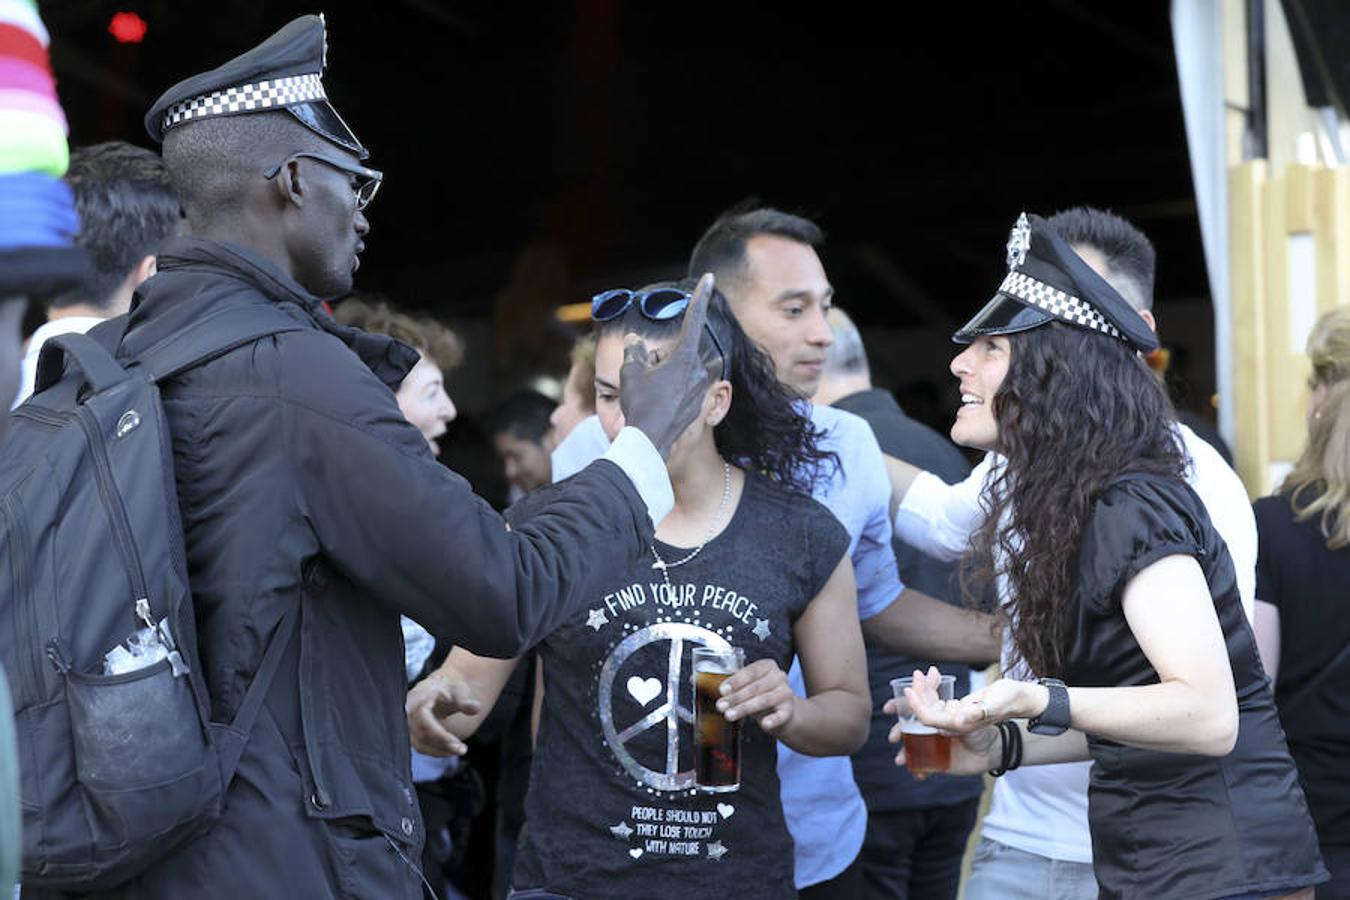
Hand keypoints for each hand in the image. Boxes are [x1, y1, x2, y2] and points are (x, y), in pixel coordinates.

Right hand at [405, 672, 481, 756]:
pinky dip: (438, 751)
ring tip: (461, 750)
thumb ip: (465, 700)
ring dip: (441, 750)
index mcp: (418, 697)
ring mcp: (408, 725)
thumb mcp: (459, 690)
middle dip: (443, 744)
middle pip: (422, 734)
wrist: (441, 692)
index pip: (423, 719)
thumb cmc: (450, 690)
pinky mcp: (412, 735)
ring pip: (421, 744)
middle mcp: (408, 712)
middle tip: (463, 750)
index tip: (456, 741)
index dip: (438, 733)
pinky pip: (422, 748)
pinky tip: (452, 750)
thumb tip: (475, 708)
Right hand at [619, 273, 715, 458]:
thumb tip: (635, 340)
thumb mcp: (630, 373)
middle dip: (662, 358)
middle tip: (647, 375)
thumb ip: (634, 351)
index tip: (710, 278)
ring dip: (666, 374)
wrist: (650, 442)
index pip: (694, 319)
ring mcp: (701, 387)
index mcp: (685, 357)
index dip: (701, 296)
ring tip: (651, 393)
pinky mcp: (699, 402)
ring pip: (682, 369)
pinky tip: (658, 405)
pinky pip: (684, 386)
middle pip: (680, 351)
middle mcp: (698, 370)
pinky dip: (670, 389)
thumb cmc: (640, 405)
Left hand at [716, 658, 797, 735]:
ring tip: (729, 715)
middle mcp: (779, 676)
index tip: (722, 690)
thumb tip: (723, 691)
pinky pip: (780, 716)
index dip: (735, 681)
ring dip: (744, 708)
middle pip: (755, 687)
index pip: (751, 671)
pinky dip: (772, 720)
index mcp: (768, 666)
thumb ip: (737, 686)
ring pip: (764, 700)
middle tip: (721, 706)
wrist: (781, 711)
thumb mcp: (748, 686)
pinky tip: (764, 724)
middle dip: (735, 697)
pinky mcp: (789, 710)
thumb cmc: (760, 694)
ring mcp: (785, 693)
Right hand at [885, 716, 1001, 775]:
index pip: (916, 705)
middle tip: (894, 737)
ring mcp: (932, 745)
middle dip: (898, 730)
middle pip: (908, 726)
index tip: (889, 707)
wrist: (992, 752)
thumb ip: (964, 718)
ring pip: (912, 747)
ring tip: (901, 760)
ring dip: (904, 753)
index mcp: (938, 714)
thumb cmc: (982, 730)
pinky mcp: (936, 762)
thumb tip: (958, 720)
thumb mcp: (973, 721)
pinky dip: (917, 770)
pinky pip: (922, 766)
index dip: (901, 704)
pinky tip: (918, 775)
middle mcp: (932, 728)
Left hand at [887, 666, 1044, 734]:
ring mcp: (955, 716)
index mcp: (960, 725)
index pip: (929, 719)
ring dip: (922, 690)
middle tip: (912, 680)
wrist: (1021, 699)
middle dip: (913, 700)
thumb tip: (959, 719)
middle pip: (925, 714)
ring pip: (930, 705)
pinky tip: (932, 673)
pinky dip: (932, 687)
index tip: (909, 689)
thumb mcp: (996, 705)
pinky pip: (938, 699)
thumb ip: (978, 714)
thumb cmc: (1010, 701)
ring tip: (921, 673)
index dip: (917, 706)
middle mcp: (955, 724)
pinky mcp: (958, 708)